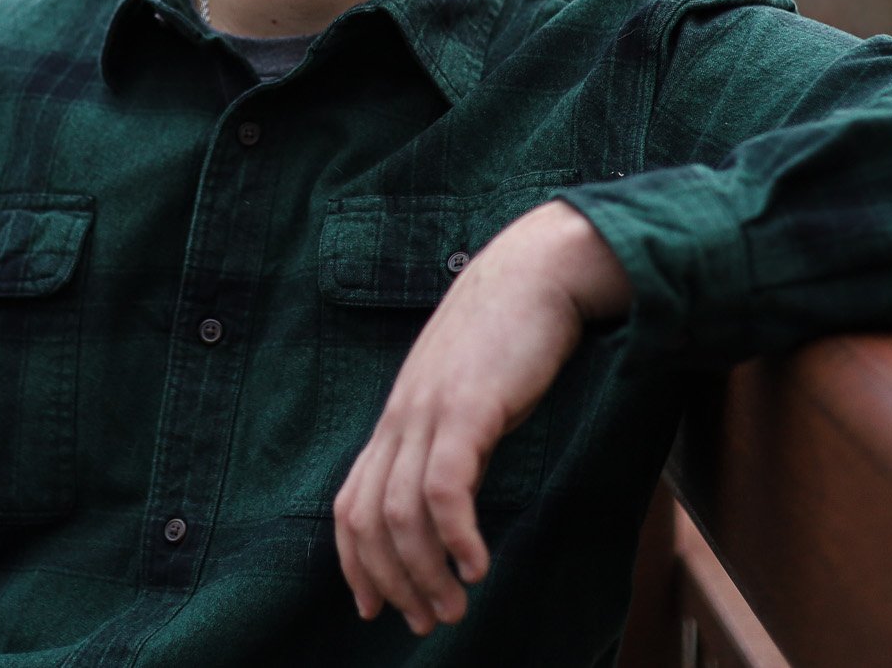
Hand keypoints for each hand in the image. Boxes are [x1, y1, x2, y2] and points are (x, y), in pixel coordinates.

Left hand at [332, 199, 630, 634]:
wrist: (540, 268)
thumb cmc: (513, 327)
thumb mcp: (468, 386)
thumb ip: (452, 429)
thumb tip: (456, 479)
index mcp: (399, 416)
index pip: (351, 502)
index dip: (356, 562)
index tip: (375, 608)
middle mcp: (402, 417)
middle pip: (367, 519)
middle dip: (390, 583)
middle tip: (426, 622)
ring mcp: (429, 410)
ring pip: (401, 514)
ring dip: (425, 573)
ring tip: (454, 607)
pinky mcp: (467, 406)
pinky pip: (444, 487)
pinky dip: (456, 536)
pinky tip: (478, 565)